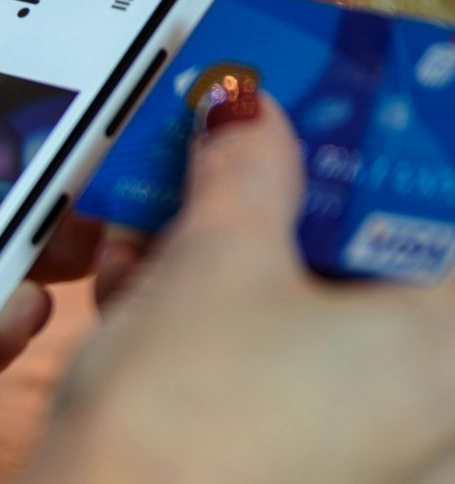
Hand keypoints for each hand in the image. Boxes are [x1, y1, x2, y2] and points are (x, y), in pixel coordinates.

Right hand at [32, 95, 454, 482]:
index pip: (434, 224)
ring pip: (315, 335)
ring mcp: (373, 462)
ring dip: (235, 279)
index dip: (374, 176)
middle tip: (222, 191)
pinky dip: (223, 343)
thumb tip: (246, 118)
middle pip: (372, 279)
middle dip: (286, 224)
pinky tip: (142, 311)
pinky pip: (280, 388)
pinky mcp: (305, 478)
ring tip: (150, 252)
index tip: (312, 153)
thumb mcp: (212, 264)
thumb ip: (244, 173)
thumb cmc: (181, 427)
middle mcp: (434, 419)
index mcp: (448, 351)